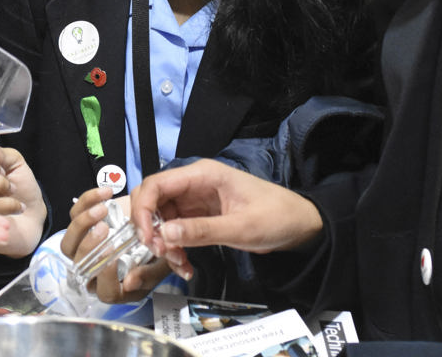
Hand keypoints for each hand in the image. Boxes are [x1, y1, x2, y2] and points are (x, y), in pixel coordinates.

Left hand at [60, 188, 171, 302]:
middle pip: (79, 266)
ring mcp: (84, 248)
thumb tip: (129, 283)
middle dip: (89, 246)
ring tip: (102, 209)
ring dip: (82, 225)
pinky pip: (74, 214)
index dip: (107, 276)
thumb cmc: (157, 249)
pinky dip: (87, 201)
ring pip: (68, 244)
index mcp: (114, 286)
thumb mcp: (161, 265)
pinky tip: (106, 193)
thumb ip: (148, 275)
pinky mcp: (83, 225)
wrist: (154, 226)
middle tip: (105, 228)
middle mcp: (94, 271)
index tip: (116, 255)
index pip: (104, 291)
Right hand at [129, 159, 322, 279]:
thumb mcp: (240, 227)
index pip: (157, 184)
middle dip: (151, 229)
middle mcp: (193, 185)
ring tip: (181, 263)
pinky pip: (175, 232)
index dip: (143, 209)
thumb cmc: (275, 217)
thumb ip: (202, 230)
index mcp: (202, 175)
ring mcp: (194, 202)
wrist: (298, 226)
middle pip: (153, 201)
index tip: (146, 237)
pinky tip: (186, 266)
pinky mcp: (199, 218)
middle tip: (162, 252)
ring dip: (164, 244)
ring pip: (161, 220)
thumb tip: (164, 234)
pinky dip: (176, 250)